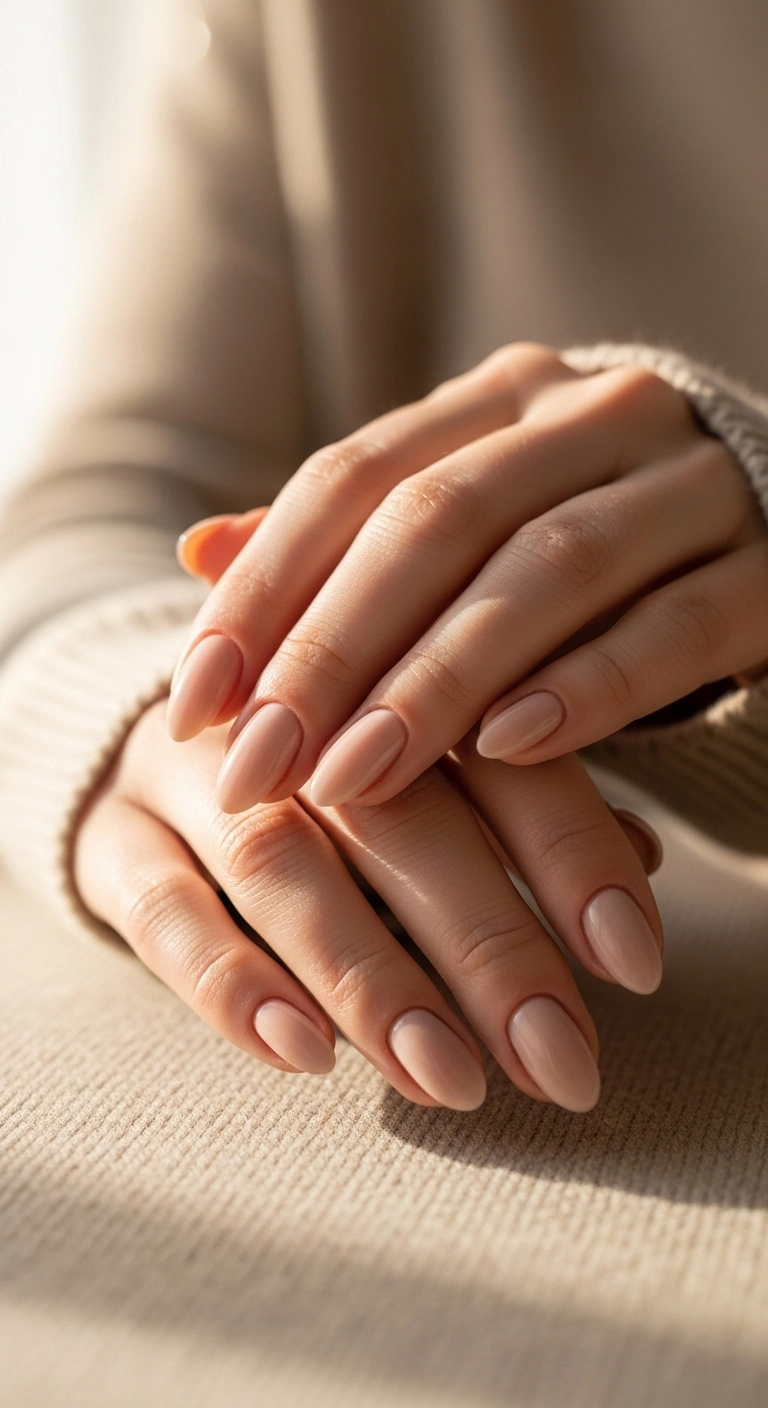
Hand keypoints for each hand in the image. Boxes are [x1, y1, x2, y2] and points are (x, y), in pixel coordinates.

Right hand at [74, 704, 662, 1114]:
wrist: (152, 729)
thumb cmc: (325, 766)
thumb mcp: (425, 769)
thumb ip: (522, 802)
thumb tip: (643, 862)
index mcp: (387, 678)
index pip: (495, 754)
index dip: (571, 853)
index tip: (633, 961)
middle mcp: (290, 715)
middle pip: (397, 817)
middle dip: (486, 945)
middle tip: (557, 1059)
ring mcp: (191, 770)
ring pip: (281, 863)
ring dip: (370, 976)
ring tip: (450, 1077)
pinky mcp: (110, 833)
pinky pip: (160, 907)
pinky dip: (231, 982)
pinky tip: (301, 1053)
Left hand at [166, 343, 767, 811]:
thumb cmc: (586, 541)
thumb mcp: (466, 522)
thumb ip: (347, 536)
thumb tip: (199, 551)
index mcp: (501, 398)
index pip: (354, 477)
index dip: (265, 587)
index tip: (197, 697)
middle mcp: (592, 418)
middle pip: (437, 522)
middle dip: (333, 651)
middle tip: (261, 763)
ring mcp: (688, 486)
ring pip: (546, 571)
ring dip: (438, 681)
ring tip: (355, 777)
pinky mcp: (767, 572)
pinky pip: (670, 629)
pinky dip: (584, 688)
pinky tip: (507, 750)